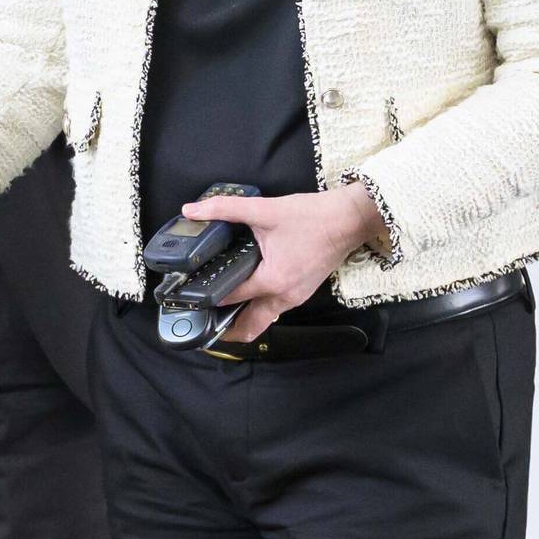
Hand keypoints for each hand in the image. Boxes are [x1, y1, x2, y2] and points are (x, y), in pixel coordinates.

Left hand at [184, 182, 386, 342]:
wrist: (350, 219)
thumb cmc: (313, 217)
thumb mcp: (264, 209)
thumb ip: (224, 209)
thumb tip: (192, 210)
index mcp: (272, 281)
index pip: (230, 298)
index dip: (206, 298)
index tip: (187, 299)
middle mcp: (285, 296)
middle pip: (250, 326)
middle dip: (226, 329)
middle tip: (202, 322)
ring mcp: (296, 296)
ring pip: (264, 319)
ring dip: (243, 320)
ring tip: (219, 311)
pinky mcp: (303, 291)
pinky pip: (276, 308)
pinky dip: (259, 309)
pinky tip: (248, 295)